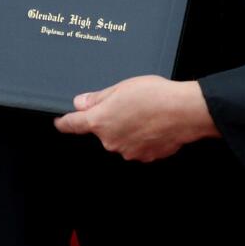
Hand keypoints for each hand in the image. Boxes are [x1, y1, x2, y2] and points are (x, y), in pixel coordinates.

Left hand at [54, 75, 217, 161]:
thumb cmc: (154, 95)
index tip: (60, 122)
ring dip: (128, 128)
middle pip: (102, 130)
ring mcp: (128, 151)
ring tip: (145, 112)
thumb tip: (80, 103)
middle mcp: (111, 141)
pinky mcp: (146, 157)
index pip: (73, 125)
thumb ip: (97, 98)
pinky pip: (138, 145)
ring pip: (121, 138)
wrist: (184, 112)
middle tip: (128, 103)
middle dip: (111, 119)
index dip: (65, 123)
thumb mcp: (120, 88)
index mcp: (100, 121)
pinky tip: (154, 124)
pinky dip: (142, 136)